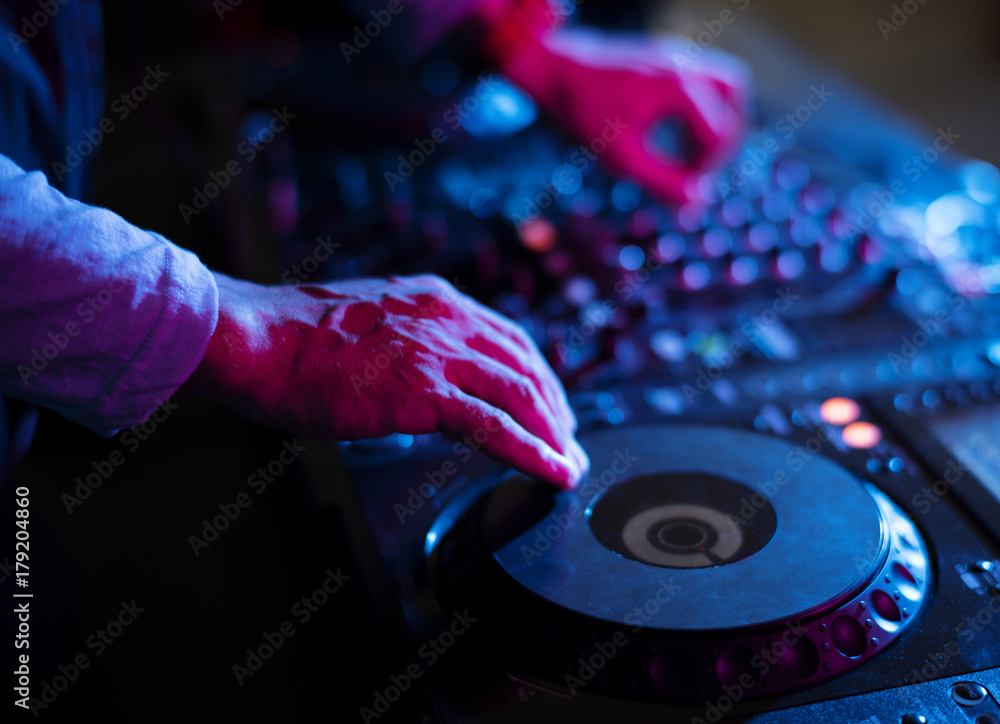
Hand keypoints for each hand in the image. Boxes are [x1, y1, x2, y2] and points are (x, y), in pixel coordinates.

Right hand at [183, 273, 588, 487]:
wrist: (255, 340)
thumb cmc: (292, 339)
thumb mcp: (365, 323)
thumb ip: (403, 342)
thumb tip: (415, 375)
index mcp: (434, 301)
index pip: (507, 338)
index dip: (536, 376)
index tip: (548, 405)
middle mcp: (447, 319)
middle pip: (525, 364)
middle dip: (554, 408)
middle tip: (567, 441)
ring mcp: (438, 354)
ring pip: (521, 394)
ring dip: (553, 434)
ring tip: (568, 465)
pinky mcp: (423, 393)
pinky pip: (496, 427)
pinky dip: (533, 453)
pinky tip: (552, 473)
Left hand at [496, 27, 750, 204]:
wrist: (553, 71)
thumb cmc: (583, 115)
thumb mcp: (620, 158)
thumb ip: (661, 182)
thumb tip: (696, 205)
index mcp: (678, 87)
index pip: (719, 132)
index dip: (708, 169)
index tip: (686, 192)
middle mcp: (684, 63)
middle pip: (736, 95)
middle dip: (725, 139)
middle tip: (701, 170)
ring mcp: (678, 54)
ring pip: (727, 81)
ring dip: (721, 118)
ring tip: (695, 154)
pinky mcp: (667, 57)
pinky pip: (705, 79)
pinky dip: (704, 108)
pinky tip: (678, 136)